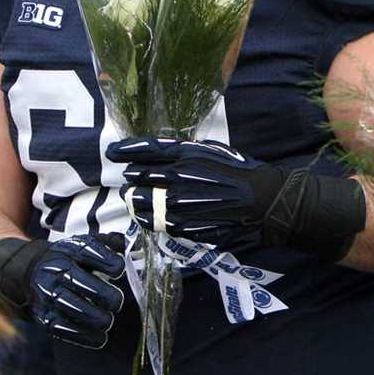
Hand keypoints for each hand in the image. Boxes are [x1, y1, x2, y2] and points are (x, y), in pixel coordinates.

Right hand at [0, 234, 125, 348]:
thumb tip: (133, 244)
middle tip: (116, 302)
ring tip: (107, 320)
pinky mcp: (44, 316)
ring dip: (98, 319)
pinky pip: (66, 330)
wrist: (29, 271)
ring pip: (76, 309)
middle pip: (85, 284)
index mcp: (68, 250)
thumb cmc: (66, 259)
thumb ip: (110, 243)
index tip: (118, 270)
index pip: (90, 252)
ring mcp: (48, 294)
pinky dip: (86, 337)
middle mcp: (55, 271)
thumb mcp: (83, 244)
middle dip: (107, 296)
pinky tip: (99, 337)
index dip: (110, 263)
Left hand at [106, 137, 285, 245]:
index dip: (123, 151)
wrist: (261, 201)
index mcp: (185, 154)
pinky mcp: (181, 225)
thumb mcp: (211, 149)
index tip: (112, 153)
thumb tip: (160, 153)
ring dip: (133, 200)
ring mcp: (178, 203)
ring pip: (138, 202)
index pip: (144, 151)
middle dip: (130, 178)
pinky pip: (152, 221)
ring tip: (136, 199)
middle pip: (136, 177)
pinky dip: (146, 217)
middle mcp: (177, 177)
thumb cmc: (239, 172)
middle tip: (129, 180)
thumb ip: (184, 151)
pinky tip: (149, 215)